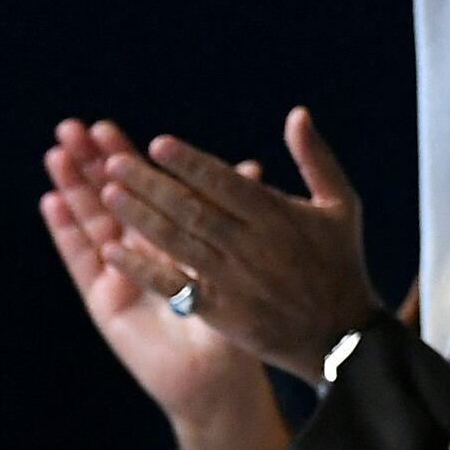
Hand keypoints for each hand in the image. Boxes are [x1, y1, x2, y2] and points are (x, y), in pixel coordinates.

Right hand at [42, 118, 275, 423]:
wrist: (220, 379)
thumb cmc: (240, 322)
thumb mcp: (242, 264)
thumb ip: (242, 216)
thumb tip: (252, 167)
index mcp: (176, 238)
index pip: (145, 190)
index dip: (126, 159)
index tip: (108, 127)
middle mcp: (143, 252)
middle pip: (111, 199)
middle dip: (92, 164)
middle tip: (73, 127)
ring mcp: (119, 274)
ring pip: (91, 221)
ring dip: (72, 188)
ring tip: (56, 153)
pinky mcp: (103, 299)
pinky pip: (82, 259)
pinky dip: (66, 231)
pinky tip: (51, 202)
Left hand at [96, 106, 382, 384]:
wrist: (342, 336)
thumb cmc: (340, 262)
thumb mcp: (342, 206)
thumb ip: (316, 159)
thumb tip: (297, 113)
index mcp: (280, 218)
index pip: (226, 183)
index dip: (190, 163)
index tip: (157, 144)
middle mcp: (254, 247)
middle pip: (193, 210)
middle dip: (151, 185)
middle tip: (114, 162)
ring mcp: (235, 281)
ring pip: (178, 243)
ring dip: (139, 218)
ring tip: (107, 194)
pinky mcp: (221, 312)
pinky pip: (174, 286)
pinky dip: (142, 269)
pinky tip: (111, 251)